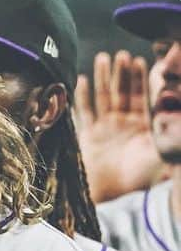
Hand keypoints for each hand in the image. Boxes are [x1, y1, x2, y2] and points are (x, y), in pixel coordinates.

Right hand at [75, 50, 165, 201]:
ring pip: (104, 96)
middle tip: (122, 54)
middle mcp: (124, 123)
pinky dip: (81, 96)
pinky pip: (84, 111)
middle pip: (123, 92)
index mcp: (143, 126)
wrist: (111, 196)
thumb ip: (169, 140)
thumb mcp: (162, 158)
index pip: (144, 97)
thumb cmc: (138, 180)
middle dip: (122, 73)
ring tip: (103, 58)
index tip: (142, 61)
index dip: (142, 79)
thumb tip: (179, 128)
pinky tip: (80, 80)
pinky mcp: (88, 135)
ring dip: (103, 78)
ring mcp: (105, 127)